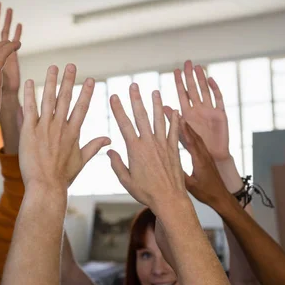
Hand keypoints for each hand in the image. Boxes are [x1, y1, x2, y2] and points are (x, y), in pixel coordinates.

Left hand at [20, 64, 109, 190]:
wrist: (46, 186)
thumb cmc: (63, 177)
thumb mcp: (81, 161)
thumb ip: (93, 147)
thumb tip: (108, 139)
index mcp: (73, 133)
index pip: (82, 107)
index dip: (86, 92)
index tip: (90, 79)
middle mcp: (60, 127)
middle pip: (66, 98)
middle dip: (69, 80)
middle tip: (71, 65)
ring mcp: (45, 127)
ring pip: (48, 99)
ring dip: (51, 81)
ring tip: (53, 67)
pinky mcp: (30, 131)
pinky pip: (30, 108)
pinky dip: (29, 94)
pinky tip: (29, 81)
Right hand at [108, 84, 186, 213]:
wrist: (169, 199)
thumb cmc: (146, 193)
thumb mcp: (126, 180)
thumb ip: (117, 164)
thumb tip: (110, 151)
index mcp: (135, 149)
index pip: (124, 124)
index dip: (118, 109)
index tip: (113, 96)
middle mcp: (149, 143)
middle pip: (141, 116)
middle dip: (136, 99)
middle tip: (133, 85)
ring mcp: (163, 145)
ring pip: (159, 119)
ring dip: (156, 104)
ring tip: (154, 91)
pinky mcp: (174, 149)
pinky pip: (174, 131)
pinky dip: (175, 120)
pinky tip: (175, 110)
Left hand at [170, 60, 228, 161]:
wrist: (212, 157)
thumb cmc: (196, 148)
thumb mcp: (181, 134)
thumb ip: (173, 120)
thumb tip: (162, 106)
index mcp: (187, 114)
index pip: (183, 95)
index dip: (179, 83)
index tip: (176, 70)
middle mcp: (198, 110)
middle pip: (194, 89)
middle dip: (190, 76)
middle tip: (187, 62)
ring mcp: (210, 111)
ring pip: (205, 91)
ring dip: (202, 79)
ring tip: (198, 67)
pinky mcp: (220, 115)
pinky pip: (218, 100)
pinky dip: (215, 89)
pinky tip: (211, 80)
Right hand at [178, 117, 232, 207]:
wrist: (222, 197)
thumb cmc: (207, 193)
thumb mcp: (191, 186)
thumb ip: (181, 175)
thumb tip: (169, 165)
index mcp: (200, 161)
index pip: (191, 142)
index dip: (184, 130)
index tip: (178, 119)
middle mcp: (204, 156)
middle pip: (195, 136)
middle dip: (186, 125)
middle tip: (178, 114)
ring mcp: (207, 156)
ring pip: (198, 139)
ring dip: (190, 129)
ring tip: (181, 120)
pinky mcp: (207, 159)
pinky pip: (199, 144)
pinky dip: (193, 136)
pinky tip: (188, 135)